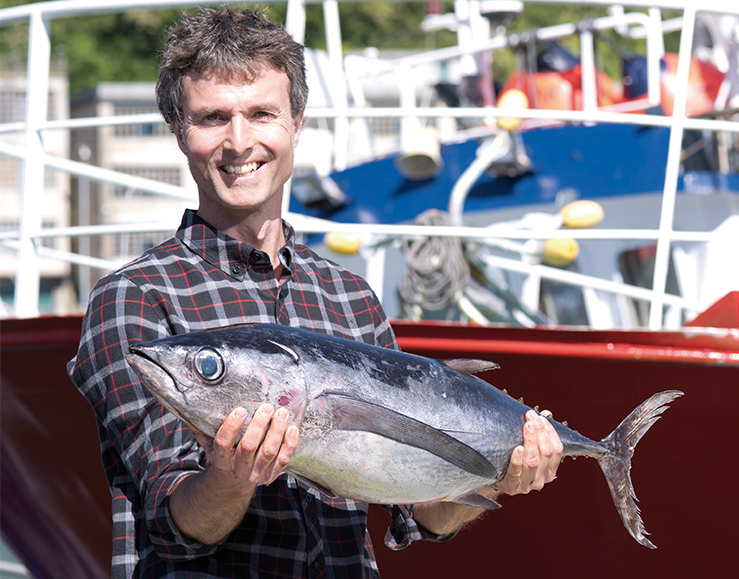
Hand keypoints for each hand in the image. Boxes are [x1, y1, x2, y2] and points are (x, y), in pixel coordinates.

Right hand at [170, 405, 298, 544]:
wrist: (233, 482)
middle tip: (266, 407)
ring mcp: (256, 474)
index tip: (240, 410)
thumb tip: (189, 405)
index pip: (223, 444)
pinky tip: (293, 428)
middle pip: (249, 447)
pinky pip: (283, 460)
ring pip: (269, 452)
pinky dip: (290, 444)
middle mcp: (238, 469)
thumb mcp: (209, 444)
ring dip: (276, 431)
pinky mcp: (272, 475)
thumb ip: (202, 427)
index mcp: (220, 460)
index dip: (231, 427)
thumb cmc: (223, 454)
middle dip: (258, 425)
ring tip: (281, 413)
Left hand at [481, 409, 562, 498]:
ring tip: (527, 426)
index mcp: (549, 471)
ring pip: (532, 461)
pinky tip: (517, 448)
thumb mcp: (528, 450)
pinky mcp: (512, 486)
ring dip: (531, 441)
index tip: (540, 417)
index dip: (550, 432)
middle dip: (539, 432)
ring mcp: (527, 485)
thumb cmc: (514, 463)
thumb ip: (539, 434)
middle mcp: (541, 479)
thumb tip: (545, 413)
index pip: (557, 449)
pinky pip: (515, 472)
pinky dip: (517, 460)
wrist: (495, 481)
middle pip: (546, 453)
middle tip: (530, 417)